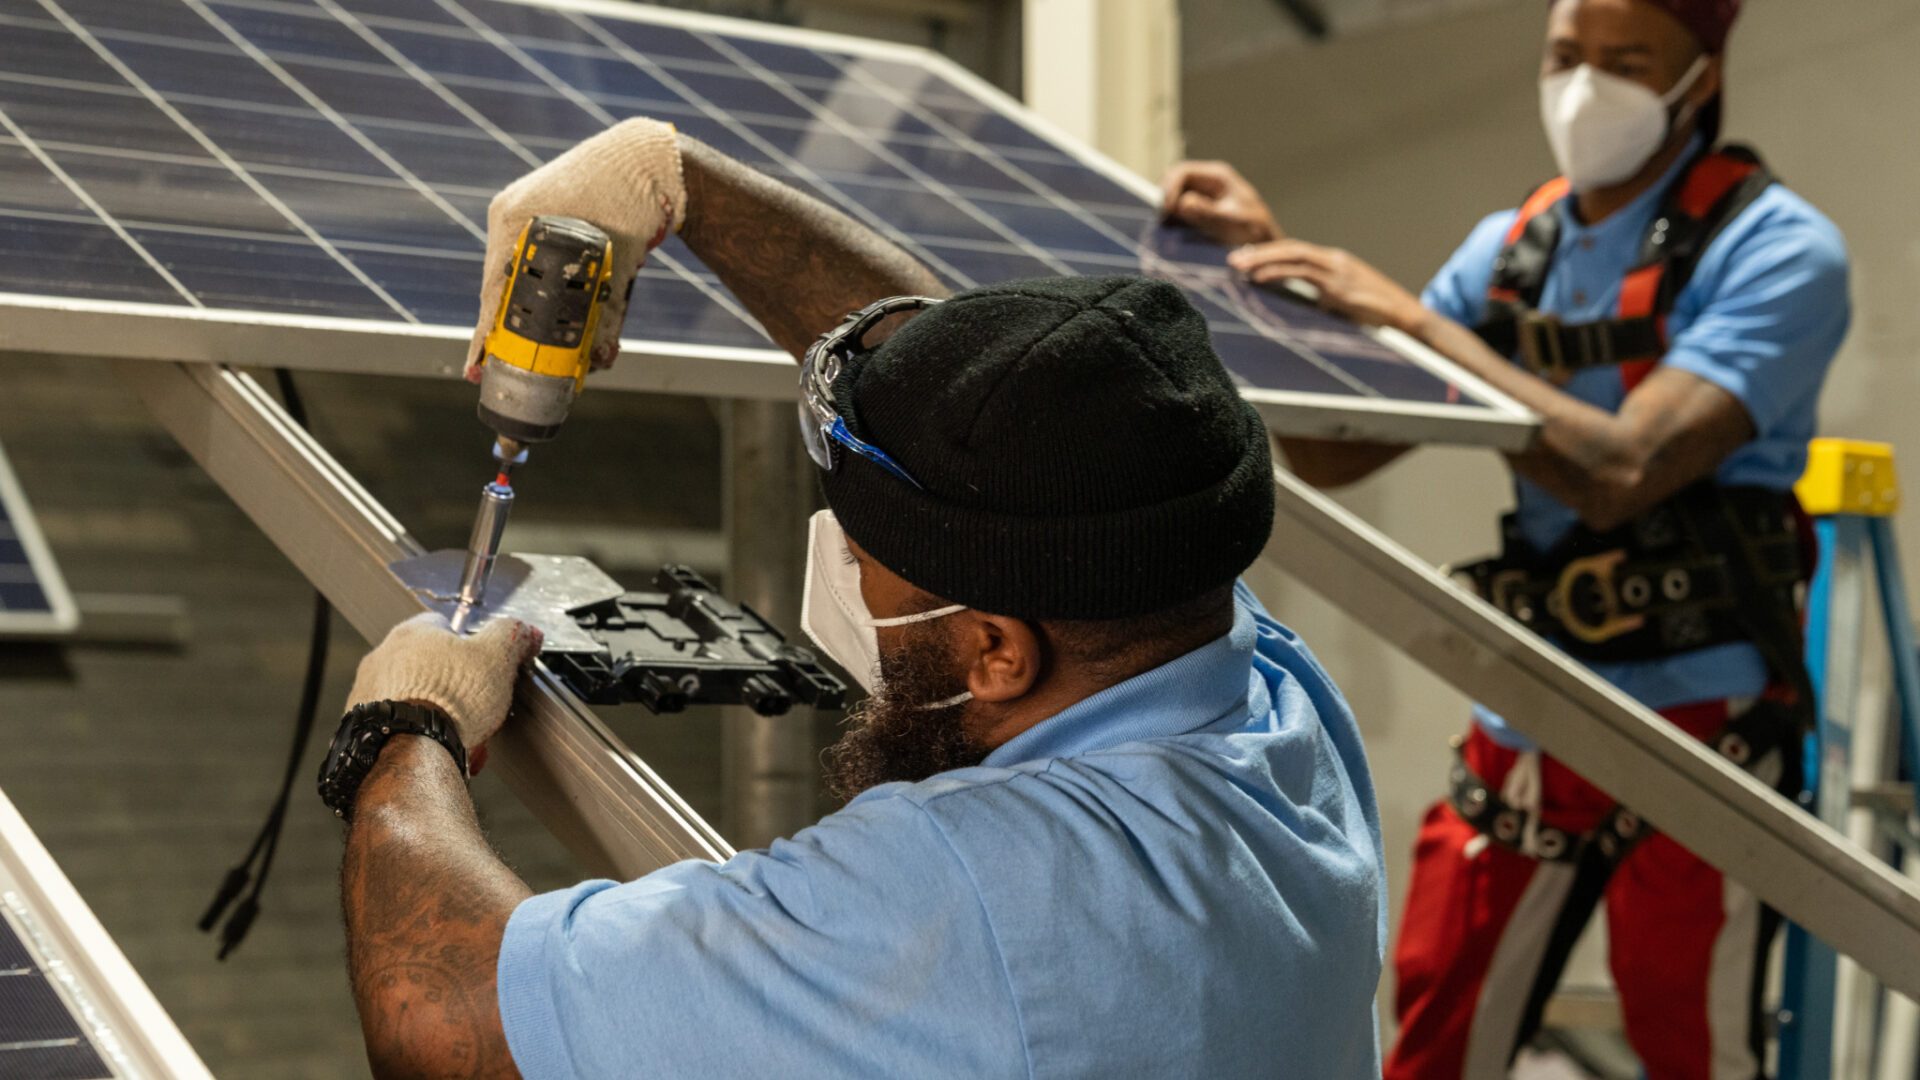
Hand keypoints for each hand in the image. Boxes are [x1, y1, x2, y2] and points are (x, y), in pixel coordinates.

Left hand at [346, 613, 543, 771]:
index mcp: (412, 632)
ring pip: (411, 697)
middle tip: (476, 707)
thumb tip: (526, 631)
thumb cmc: (450, 702)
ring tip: (459, 735)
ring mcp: (367, 692)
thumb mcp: (497, 657)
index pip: (444, 625)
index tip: (484, 667)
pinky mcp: (360, 727)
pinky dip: (415, 736)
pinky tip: (436, 749)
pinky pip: (395, 726)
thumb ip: (512, 636)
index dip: (470, 646)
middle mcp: (382, 657)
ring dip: (435, 713)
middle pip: (428, 665)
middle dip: (454, 687)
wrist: (411, 752)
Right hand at [468, 117, 687, 380]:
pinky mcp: (539, 210)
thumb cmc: (635, 208)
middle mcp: (510, 213)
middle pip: (501, 285)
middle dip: (506, 328)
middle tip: (501, 364)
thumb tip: (599, 362)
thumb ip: (608, 317)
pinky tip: (542, 307)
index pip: (493, 291)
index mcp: (515, 220)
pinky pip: (528, 255)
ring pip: (516, 272)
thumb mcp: (620, 269)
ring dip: (524, 307)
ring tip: (528, 344)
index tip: (480, 367)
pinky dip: (538, 283)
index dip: (487, 334)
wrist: (653, 161)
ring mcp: (522, 208)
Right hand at [1159, 160, 1281, 246]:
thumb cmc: (1253, 232)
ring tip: (1167, 228)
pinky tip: (1172, 231)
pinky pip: (1178, 209)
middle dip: (1165, 198)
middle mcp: (1207, 180)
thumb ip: (1208, 212)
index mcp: (1218, 176)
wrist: (1265, 245)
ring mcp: (1202, 194)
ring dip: (1168, 210)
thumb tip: (1183, 203)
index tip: (1167, 211)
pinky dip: (1172, 219)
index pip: (1183, 171)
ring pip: (1174, 195)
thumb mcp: (1231, 223)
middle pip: (1174, 180)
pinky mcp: (1198, 209)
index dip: (1170, 188)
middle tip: (1163, 221)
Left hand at [1228, 240, 1425, 331]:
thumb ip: (1323, 300)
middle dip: (1259, 252)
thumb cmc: (1377, 316)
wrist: (1407, 319)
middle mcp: (1334, 261)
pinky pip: (1303, 274)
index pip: (1295, 252)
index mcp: (1334, 264)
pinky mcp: (1340, 286)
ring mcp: (1338, 271)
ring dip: (1262, 260)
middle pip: (1290, 248)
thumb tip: (1301, 306)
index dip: (1269, 253)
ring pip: (1293, 256)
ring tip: (1238, 265)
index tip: (1245, 258)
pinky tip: (1259, 278)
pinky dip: (1278, 273)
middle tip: (1231, 258)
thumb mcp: (1344, 304)